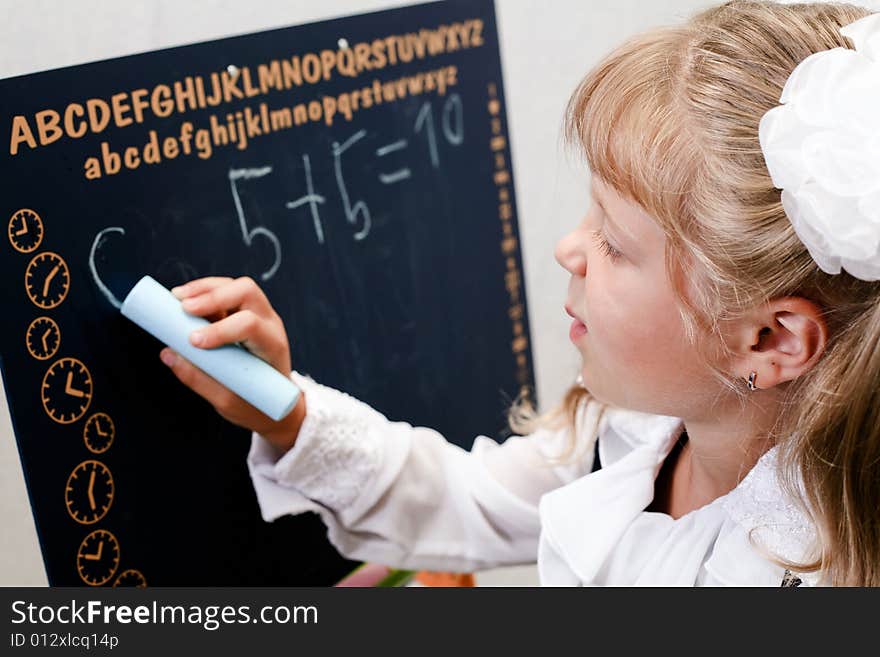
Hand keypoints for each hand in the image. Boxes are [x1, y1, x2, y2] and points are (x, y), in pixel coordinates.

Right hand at [160, 276, 304, 452]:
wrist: (276, 403)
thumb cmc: (256, 404)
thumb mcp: (229, 401)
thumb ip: (199, 379)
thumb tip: (168, 354)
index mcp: (272, 346)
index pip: (250, 325)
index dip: (220, 329)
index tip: (193, 341)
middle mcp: (269, 323)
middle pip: (247, 291)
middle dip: (213, 296)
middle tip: (184, 308)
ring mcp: (258, 314)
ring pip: (235, 286)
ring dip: (205, 288)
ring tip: (176, 298)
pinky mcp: (243, 312)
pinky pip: (225, 291)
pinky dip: (204, 291)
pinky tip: (182, 300)